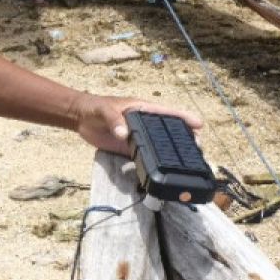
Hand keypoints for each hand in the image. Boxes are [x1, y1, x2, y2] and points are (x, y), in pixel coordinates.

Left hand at [71, 93, 201, 155]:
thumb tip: (124, 135)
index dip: (184, 117)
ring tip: (188, 163)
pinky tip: (163, 173)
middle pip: (169, 131)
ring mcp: (139, 137)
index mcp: (143, 109)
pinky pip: (146, 157)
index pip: (168, 112)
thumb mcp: (105, 110)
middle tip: (198, 149)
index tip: (199, 124)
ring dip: (172, 153)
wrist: (80, 119)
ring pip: (160, 146)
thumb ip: (114, 121)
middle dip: (185, 138)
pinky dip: (155, 164)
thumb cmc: (95, 107)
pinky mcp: (130, 149)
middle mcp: (145, 124)